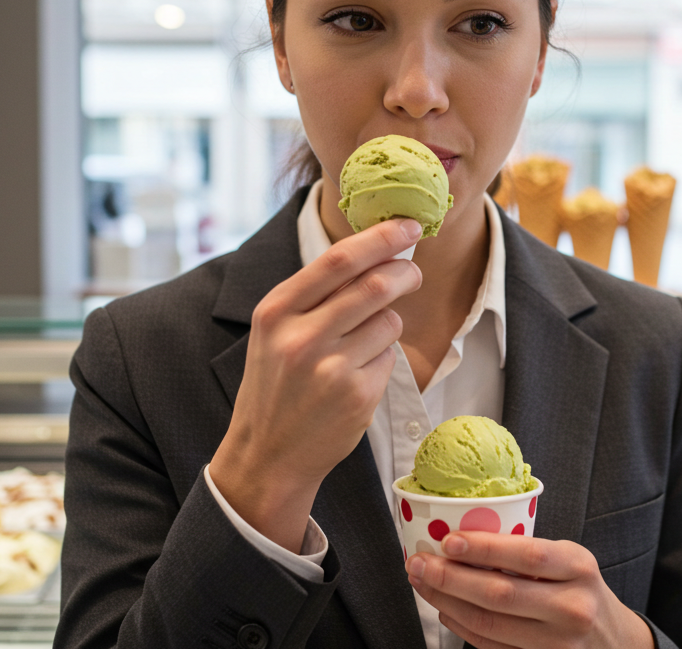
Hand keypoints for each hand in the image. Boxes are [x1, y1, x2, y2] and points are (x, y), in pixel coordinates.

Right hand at [211, 217, 422, 550]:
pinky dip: (383, 359)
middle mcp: (300, 337)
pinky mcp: (357, 396)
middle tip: (414, 273)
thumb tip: (373, 252)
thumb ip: (314, 295)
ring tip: (367, 340)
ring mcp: (331, 369)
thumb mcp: (275, 332)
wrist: (267, 455)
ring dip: (390, 323)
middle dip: (405, 273)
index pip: (338, 259)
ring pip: (389, 322)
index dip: (380, 238)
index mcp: (276, 311)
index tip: (408, 226)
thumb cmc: (277, 385)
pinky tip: (358, 377)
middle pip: (375, 285)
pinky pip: (389, 358)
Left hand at [407, 532, 654, 648]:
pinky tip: (445, 609)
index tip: (448, 540)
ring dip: (446, 602)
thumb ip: (528, 552)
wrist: (614, 641)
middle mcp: (571, 608)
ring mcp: (557, 643)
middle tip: (419, 563)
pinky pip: (490, 646)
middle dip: (450, 578)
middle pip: (499, 594)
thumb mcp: (570, 560)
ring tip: (423, 583)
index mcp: (578, 569)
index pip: (527, 556)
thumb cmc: (582, 591)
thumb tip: (463, 539)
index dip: (484, 548)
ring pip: (488, 624)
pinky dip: (461, 626)